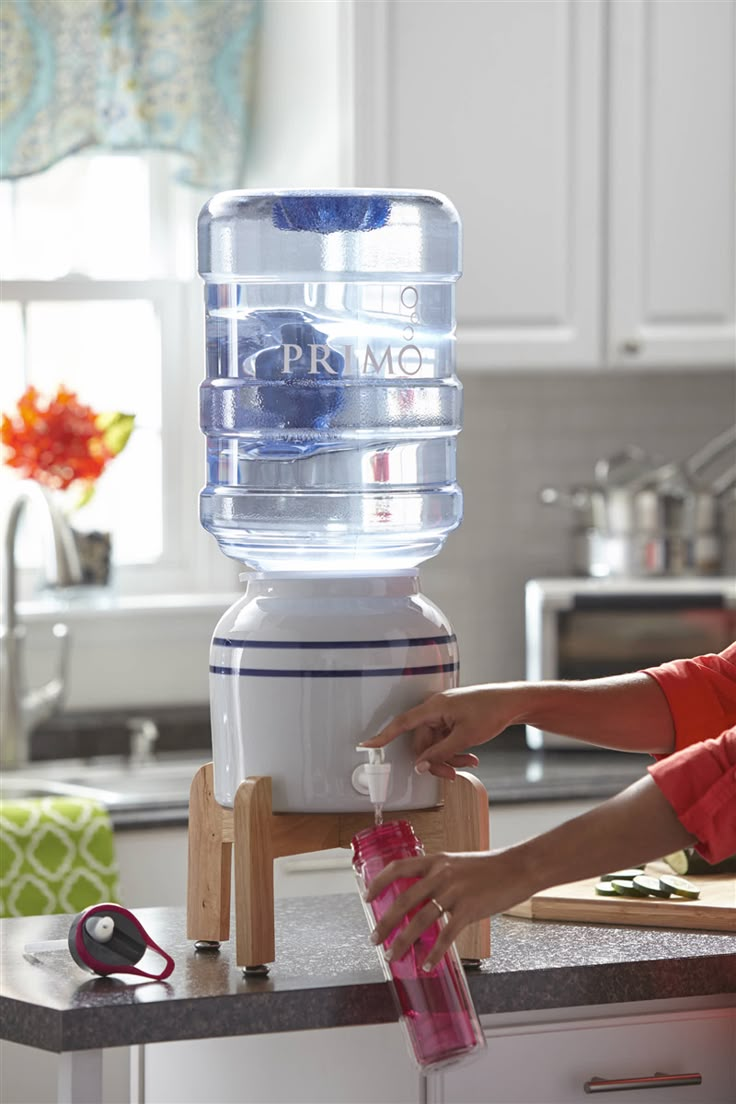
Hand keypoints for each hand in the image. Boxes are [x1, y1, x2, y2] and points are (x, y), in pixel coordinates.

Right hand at [361, 685, 521, 778]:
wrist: (513, 702)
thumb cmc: (491, 712)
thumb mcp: (465, 737)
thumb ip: (440, 753)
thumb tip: (420, 765)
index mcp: (434, 707)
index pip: (403, 723)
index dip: (384, 735)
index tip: (367, 744)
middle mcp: (436, 708)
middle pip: (422, 741)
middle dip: (435, 760)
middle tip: (451, 774)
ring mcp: (445, 713)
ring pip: (435, 743)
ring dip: (449, 757)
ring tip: (468, 763)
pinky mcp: (454, 718)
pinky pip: (446, 738)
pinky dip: (455, 750)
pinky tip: (470, 757)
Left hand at [364, 848, 533, 970]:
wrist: (518, 867)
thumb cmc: (490, 867)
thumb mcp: (458, 864)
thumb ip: (439, 876)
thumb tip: (422, 895)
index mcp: (436, 861)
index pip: (398, 867)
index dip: (379, 882)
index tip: (367, 896)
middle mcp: (441, 875)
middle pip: (403, 899)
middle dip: (385, 922)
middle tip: (374, 938)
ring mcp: (455, 892)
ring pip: (420, 920)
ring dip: (403, 941)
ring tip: (394, 955)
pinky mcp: (469, 909)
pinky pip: (446, 935)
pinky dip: (434, 953)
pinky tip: (427, 964)